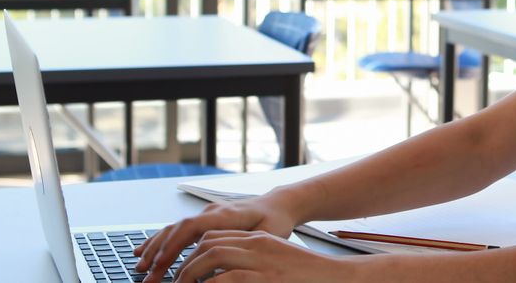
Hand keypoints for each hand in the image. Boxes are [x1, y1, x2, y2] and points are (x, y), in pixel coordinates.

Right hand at [134, 193, 297, 282]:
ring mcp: (205, 214)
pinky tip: (143, 251)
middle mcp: (211, 212)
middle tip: (147, 275)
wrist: (277, 205)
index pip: (192, 227)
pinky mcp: (202, 220)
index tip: (162, 263)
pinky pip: (176, 230)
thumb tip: (224, 261)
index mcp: (226, 215)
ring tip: (140, 267)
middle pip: (177, 230)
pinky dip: (158, 241)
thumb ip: (246, 244)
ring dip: (155, 248)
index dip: (175, 245)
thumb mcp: (267, 235)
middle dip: (159, 253)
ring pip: (173, 229)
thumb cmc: (275, 221)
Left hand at [173, 230, 352, 282]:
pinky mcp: (265, 277)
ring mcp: (262, 260)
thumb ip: (253, 268)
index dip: (192, 253)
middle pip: (208, 243)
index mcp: (261, 241)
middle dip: (185, 263)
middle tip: (175, 282)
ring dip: (190, 274)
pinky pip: (225, 279)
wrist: (340, 279)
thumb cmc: (310, 278)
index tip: (181, 271)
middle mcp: (258, 245)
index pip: (215, 237)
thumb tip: (223, 279)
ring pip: (211, 256)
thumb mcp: (277, 265)